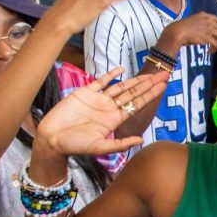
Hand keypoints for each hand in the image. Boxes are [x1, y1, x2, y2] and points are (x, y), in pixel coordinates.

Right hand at [34, 67, 169, 156]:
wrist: (52, 138)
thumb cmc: (74, 145)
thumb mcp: (99, 147)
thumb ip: (120, 144)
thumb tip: (141, 140)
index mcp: (114, 120)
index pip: (137, 105)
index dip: (151, 95)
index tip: (164, 86)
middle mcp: (109, 108)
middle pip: (133, 93)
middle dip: (149, 84)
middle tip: (164, 74)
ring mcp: (98, 100)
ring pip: (121, 86)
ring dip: (135, 79)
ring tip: (150, 72)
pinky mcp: (84, 92)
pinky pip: (100, 81)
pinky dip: (110, 74)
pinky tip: (121, 69)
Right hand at [157, 12, 216, 56]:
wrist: (177, 32)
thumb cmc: (181, 28)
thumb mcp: (192, 20)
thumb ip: (199, 23)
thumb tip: (203, 30)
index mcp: (204, 15)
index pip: (216, 19)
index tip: (216, 32)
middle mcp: (208, 21)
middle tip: (215, 42)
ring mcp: (209, 28)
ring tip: (213, 48)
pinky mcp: (208, 37)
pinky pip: (216, 44)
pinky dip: (214, 49)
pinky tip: (209, 51)